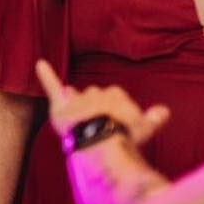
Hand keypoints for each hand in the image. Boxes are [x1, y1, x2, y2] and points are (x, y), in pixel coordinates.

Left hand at [34, 60, 169, 148]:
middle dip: (96, 108)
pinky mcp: (61, 106)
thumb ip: (153, 118)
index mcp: (118, 95)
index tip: (118, 125)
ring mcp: (78, 99)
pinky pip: (52, 86)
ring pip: (77, 96)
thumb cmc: (126, 136)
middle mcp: (97, 92)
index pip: (116, 99)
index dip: (115, 113)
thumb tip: (164, 111)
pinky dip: (46, 75)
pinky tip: (39, 63)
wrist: (102, 139)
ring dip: (77, 103)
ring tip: (81, 119)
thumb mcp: (145, 128)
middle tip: (100, 127)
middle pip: (95, 97)